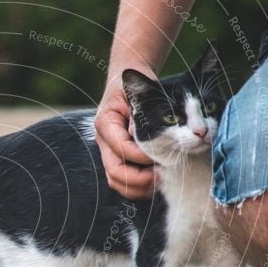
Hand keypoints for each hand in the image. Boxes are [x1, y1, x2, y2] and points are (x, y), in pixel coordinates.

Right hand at [94, 74, 154, 198]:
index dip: (143, 157)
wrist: (127, 79)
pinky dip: (139, 187)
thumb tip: (143, 136)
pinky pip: (123, 181)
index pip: (122, 149)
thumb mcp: (138, 92)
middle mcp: (103, 141)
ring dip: (140, 187)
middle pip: (115, 172)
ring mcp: (108, 152)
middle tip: (163, 175)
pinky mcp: (116, 159)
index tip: (164, 157)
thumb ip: (140, 113)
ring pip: (117, 181)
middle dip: (141, 179)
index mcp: (105, 123)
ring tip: (161, 181)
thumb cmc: (135, 83)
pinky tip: (156, 182)